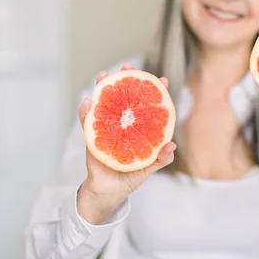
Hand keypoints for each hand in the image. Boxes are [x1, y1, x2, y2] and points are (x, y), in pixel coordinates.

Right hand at [76, 62, 176, 224]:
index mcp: (137, 127)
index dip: (154, 91)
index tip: (162, 79)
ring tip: (103, 74)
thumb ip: (161, 158)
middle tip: (128, 66)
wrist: (109, 193)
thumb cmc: (130, 176)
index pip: (146, 105)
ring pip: (104, 102)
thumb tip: (172, 145)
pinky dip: (86, 111)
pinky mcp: (92, 137)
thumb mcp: (149, 167)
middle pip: (124, 96)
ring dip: (102, 87)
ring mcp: (106, 127)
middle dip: (125, 79)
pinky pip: (87, 122)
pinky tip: (87, 101)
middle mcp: (122, 122)